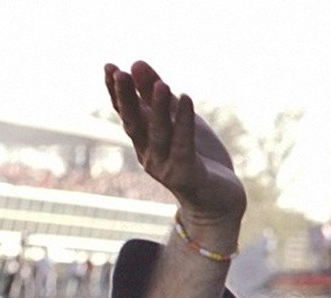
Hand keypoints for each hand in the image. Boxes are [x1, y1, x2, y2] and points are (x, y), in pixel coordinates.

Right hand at [104, 61, 244, 233]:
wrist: (220, 201)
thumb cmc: (200, 159)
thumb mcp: (179, 120)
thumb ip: (159, 96)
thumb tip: (137, 63)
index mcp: (145, 141)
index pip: (126, 113)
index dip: (116, 92)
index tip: (110, 67)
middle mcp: (149, 155)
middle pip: (134, 123)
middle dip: (126, 98)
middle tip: (119, 73)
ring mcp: (166, 167)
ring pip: (159, 133)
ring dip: (157, 107)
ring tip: (160, 84)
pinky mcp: (186, 174)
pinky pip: (184, 144)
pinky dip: (183, 121)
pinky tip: (185, 99)